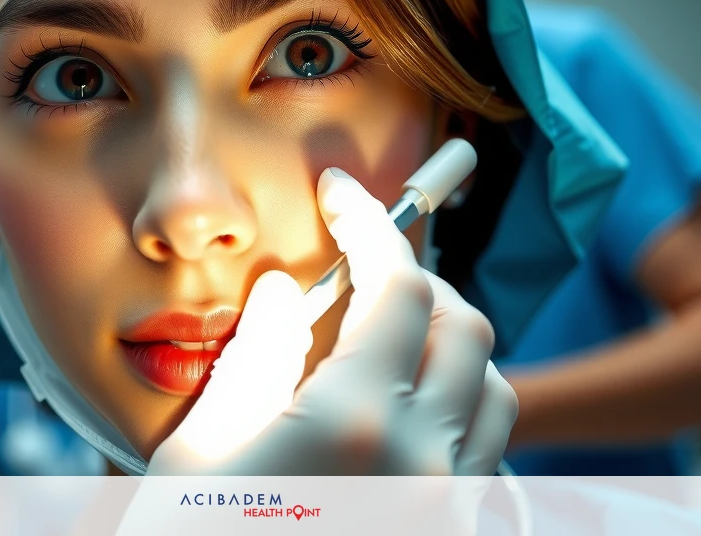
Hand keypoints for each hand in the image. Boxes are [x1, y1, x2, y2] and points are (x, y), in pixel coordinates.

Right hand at [147, 167, 517, 474]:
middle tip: (362, 270)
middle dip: (419, 280)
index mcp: (354, 424)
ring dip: (451, 347)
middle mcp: (425, 464)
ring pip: (497, 391)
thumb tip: (287, 289)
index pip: (396, 285)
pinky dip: (460, 414)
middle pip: (466, 326)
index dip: (371, 224)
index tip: (344, 196)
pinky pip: (489, 459)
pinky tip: (402, 419)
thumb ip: (258, 354)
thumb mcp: (203, 450)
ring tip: (386, 342)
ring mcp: (450, 512)